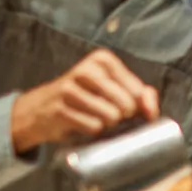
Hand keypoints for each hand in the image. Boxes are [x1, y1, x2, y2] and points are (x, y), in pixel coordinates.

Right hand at [11, 49, 159, 152]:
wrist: (39, 109)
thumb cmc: (84, 98)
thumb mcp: (113, 88)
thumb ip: (141, 95)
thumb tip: (151, 110)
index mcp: (102, 60)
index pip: (138, 91)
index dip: (138, 107)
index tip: (127, 108)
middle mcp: (86, 70)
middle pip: (126, 104)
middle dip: (122, 116)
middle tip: (108, 114)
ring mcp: (69, 89)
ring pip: (111, 116)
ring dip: (107, 124)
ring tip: (94, 118)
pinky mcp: (60, 110)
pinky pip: (93, 127)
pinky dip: (91, 130)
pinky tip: (81, 123)